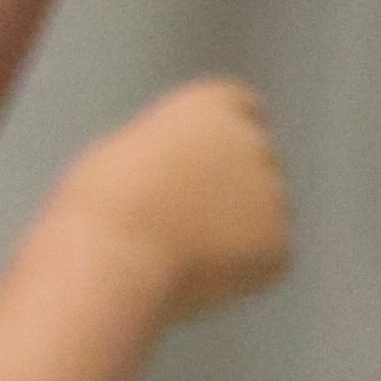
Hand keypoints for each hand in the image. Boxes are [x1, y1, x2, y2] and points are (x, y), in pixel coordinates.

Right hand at [56, 77, 290, 319]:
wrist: (115, 256)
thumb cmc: (101, 206)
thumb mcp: (129, 150)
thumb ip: (175, 152)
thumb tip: (184, 179)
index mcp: (213, 103)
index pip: (243, 110)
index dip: (222, 144)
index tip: (203, 171)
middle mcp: (253, 139)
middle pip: (257, 161)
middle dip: (235, 188)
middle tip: (188, 224)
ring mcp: (273, 192)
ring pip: (265, 212)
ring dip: (238, 230)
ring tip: (183, 254)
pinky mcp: (278, 244)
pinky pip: (268, 258)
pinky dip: (243, 271)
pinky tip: (199, 277)